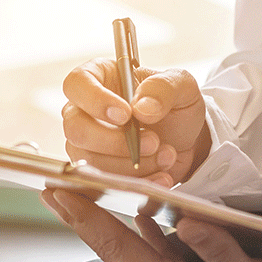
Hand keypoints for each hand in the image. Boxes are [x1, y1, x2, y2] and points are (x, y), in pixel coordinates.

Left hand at [41, 189, 261, 261]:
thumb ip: (217, 247)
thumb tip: (185, 217)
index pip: (118, 248)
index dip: (87, 219)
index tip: (59, 194)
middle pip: (112, 248)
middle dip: (81, 218)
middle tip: (53, 188)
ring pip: (127, 249)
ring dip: (104, 223)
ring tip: (81, 196)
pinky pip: (151, 251)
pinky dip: (138, 229)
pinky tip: (136, 211)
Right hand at [62, 58, 210, 185]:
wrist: (185, 138)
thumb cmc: (174, 104)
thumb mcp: (181, 85)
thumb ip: (164, 88)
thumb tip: (141, 108)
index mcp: (98, 78)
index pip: (77, 84)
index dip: (96, 101)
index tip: (126, 115)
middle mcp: (83, 111)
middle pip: (76, 129)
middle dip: (116, 142)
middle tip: (153, 142)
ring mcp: (86, 144)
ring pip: (90, 161)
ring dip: (132, 165)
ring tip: (166, 156)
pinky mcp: (96, 170)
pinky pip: (104, 183)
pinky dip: (138, 182)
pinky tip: (161, 174)